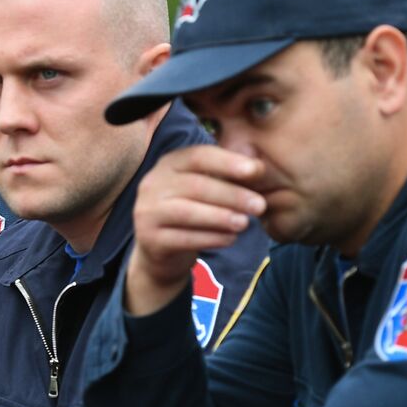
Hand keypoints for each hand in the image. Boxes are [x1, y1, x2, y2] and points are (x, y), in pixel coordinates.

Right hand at [125, 145, 264, 315]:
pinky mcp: (149, 239)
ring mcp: (146, 212)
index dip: (227, 162)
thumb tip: (258, 165)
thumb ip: (228, 176)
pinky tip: (230, 239)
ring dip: (221, 217)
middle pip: (195, 185)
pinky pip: (184, 238)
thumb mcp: (206, 189)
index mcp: (168, 164)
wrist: (161, 250)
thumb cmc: (192, 212)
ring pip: (188, 212)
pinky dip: (211, 238)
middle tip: (260, 205)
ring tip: (245, 223)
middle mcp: (152, 184)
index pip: (198, 156)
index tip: (256, 170)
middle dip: (231, 195)